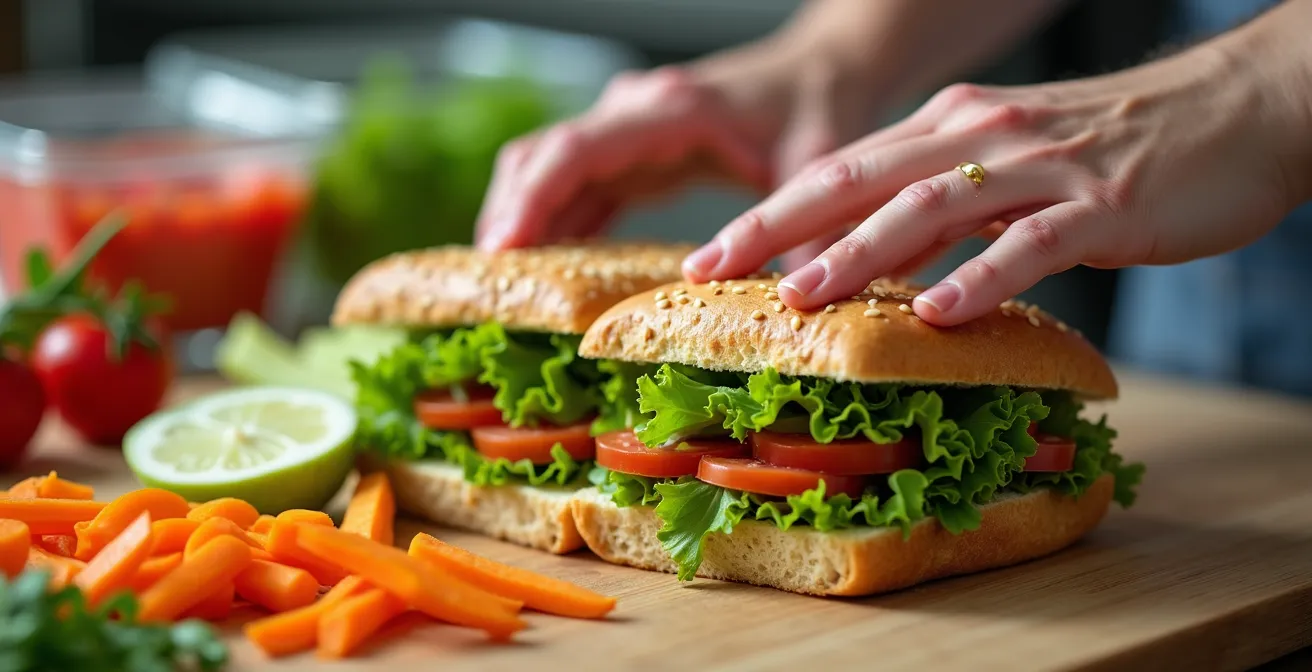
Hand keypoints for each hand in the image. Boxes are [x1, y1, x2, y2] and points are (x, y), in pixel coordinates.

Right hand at [473, 36, 873, 255]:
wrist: (818, 71)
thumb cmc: (816, 108)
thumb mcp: (816, 167)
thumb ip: (800, 229)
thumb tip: (792, 302)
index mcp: (669, 111)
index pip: (578, 149)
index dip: (534, 197)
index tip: (504, 246)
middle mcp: (634, 112)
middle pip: (542, 157)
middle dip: (509, 216)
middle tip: (489, 283)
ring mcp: (625, 130)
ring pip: (547, 169)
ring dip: (522, 222)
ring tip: (503, 286)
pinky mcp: (630, 154)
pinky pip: (574, 186)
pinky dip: (552, 223)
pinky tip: (543, 268)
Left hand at [682, 15, 1311, 325]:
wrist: (1237, 108)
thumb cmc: (1118, 147)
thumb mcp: (1010, 167)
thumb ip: (943, 210)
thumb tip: (875, 268)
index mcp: (950, 130)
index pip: (841, 171)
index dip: (767, 212)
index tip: (706, 256)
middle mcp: (979, 138)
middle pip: (859, 181)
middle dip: (776, 226)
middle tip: (708, 271)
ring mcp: (1040, 169)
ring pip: (930, 208)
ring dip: (859, 252)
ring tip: (799, 293)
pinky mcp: (1101, 206)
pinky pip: (1030, 245)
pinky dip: (981, 277)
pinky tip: (938, 313)